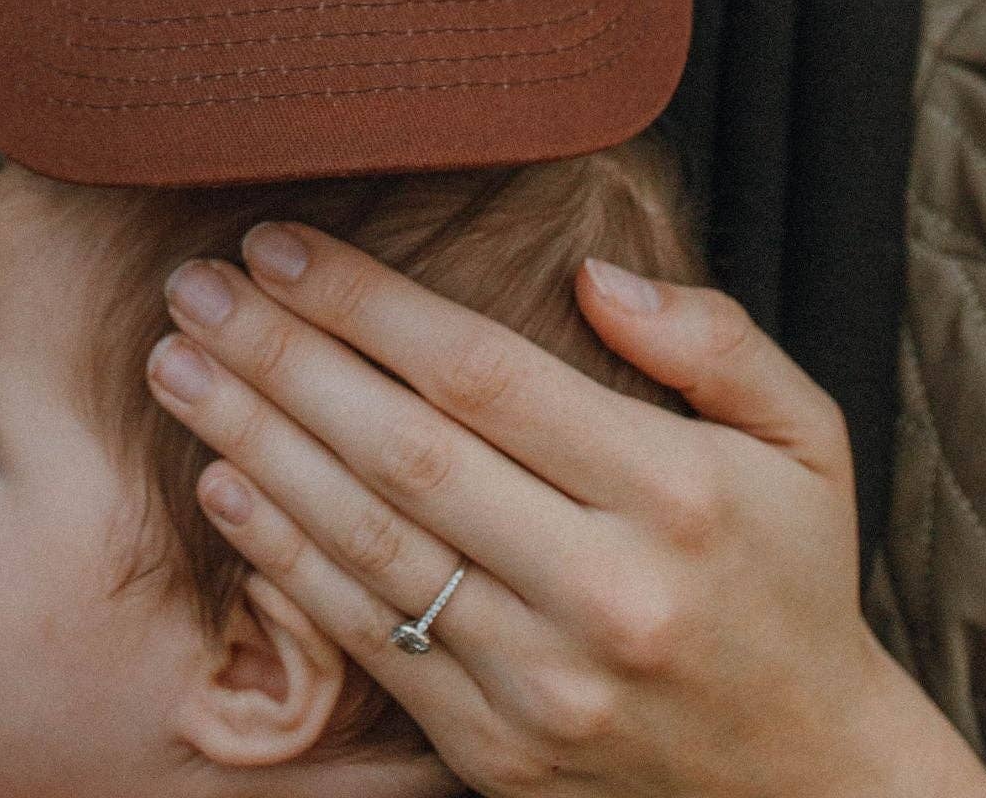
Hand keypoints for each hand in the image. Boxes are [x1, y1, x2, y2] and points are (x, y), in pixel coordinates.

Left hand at [146, 226, 985, 797]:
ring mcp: (542, 684)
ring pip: (365, 542)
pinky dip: (283, 559)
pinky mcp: (496, 751)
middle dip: (280, 356)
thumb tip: (594, 273)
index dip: (366, 303)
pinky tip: (222, 483)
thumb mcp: (807, 438)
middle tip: (193, 286)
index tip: (279, 242)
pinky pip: (367, 640)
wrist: (809, 783)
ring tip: (177, 366)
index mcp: (674, 495)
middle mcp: (603, 591)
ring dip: (254, 444)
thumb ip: (716, 339)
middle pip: (402, 451)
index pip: (484, 374)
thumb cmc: (794, 575)